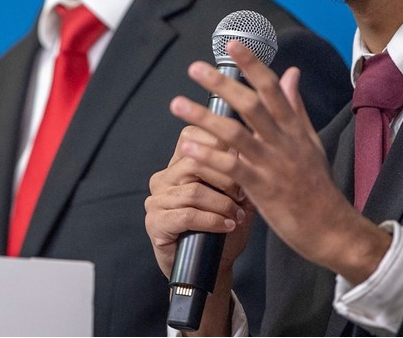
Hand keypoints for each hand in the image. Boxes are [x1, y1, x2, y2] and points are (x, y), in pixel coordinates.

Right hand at [144, 124, 253, 278]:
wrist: (214, 265)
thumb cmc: (224, 228)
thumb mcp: (236, 196)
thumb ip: (238, 172)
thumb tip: (247, 148)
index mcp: (179, 165)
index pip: (190, 136)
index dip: (216, 143)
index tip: (240, 160)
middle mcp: (164, 178)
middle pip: (194, 161)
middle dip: (226, 178)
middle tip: (242, 194)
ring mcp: (156, 200)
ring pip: (193, 191)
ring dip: (222, 205)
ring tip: (236, 216)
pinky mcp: (155, 222)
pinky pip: (186, 215)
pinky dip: (211, 221)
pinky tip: (226, 226)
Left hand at [172, 41, 389, 283]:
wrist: (332, 229)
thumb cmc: (318, 187)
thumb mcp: (311, 142)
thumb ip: (296, 106)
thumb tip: (291, 72)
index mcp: (294, 128)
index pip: (272, 88)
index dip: (252, 64)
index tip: (233, 44)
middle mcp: (284, 142)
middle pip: (251, 104)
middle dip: (222, 84)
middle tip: (195, 68)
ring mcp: (273, 165)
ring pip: (236, 134)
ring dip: (204, 117)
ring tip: (177, 104)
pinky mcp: (263, 190)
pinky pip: (232, 169)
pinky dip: (209, 157)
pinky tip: (188, 147)